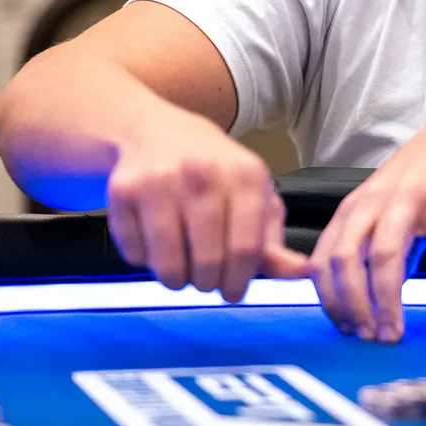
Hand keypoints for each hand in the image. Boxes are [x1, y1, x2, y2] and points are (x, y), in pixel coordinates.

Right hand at [106, 107, 307, 300]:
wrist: (159, 133)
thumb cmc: (217, 175)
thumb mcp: (254, 198)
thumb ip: (273, 242)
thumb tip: (302, 273)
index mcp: (245, 176)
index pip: (245, 251)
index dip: (238, 283)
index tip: (232, 292)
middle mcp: (203, 174)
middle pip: (207, 263)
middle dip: (208, 284)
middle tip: (206, 279)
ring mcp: (160, 181)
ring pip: (168, 265)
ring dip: (176, 279)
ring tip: (182, 265)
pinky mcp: (123, 191)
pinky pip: (135, 255)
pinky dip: (144, 260)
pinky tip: (155, 241)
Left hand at [308, 99, 425, 343]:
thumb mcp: (394, 204)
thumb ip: (383, 246)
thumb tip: (379, 297)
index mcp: (357, 205)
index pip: (324, 258)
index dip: (329, 299)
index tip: (345, 328)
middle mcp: (376, 200)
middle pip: (345, 260)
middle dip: (352, 306)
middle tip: (367, 338)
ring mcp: (410, 199)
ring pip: (385, 258)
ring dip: (388, 303)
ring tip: (396, 333)